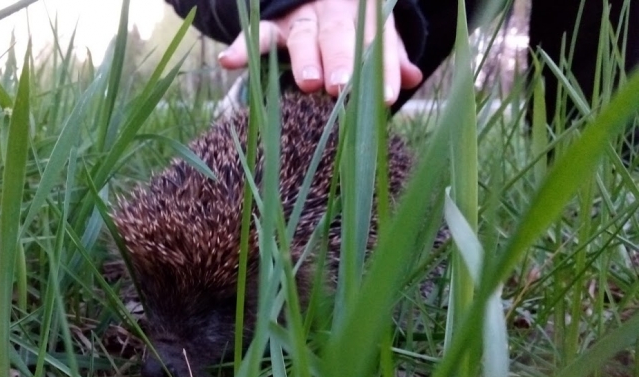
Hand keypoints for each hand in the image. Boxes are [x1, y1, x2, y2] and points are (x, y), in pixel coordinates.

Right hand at [217, 0, 422, 102]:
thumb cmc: (353, 26)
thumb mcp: (375, 35)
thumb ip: (391, 56)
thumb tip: (413, 77)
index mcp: (364, 16)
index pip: (376, 42)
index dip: (383, 68)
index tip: (387, 98)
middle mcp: (333, 13)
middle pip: (338, 36)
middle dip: (341, 61)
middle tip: (340, 88)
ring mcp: (301, 18)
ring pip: (304, 36)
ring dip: (305, 58)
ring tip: (308, 83)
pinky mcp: (273, 24)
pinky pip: (259, 34)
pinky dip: (243, 47)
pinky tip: (229, 61)